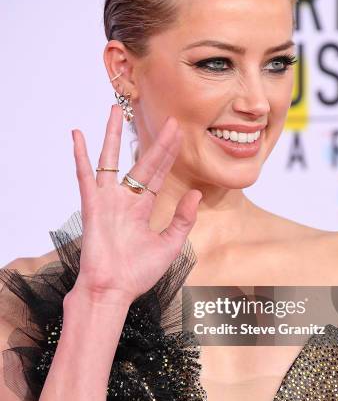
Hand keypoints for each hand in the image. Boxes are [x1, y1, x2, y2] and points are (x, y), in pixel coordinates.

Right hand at [69, 104, 201, 306]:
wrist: (113, 291)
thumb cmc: (138, 273)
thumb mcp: (169, 245)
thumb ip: (182, 219)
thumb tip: (196, 193)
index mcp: (143, 208)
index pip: (159, 174)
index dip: (169, 154)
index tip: (179, 134)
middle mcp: (126, 200)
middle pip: (141, 162)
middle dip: (156, 141)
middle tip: (169, 119)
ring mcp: (108, 200)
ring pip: (111, 160)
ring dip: (112, 135)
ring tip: (116, 109)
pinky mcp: (92, 205)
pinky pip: (85, 175)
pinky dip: (80, 154)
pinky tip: (78, 134)